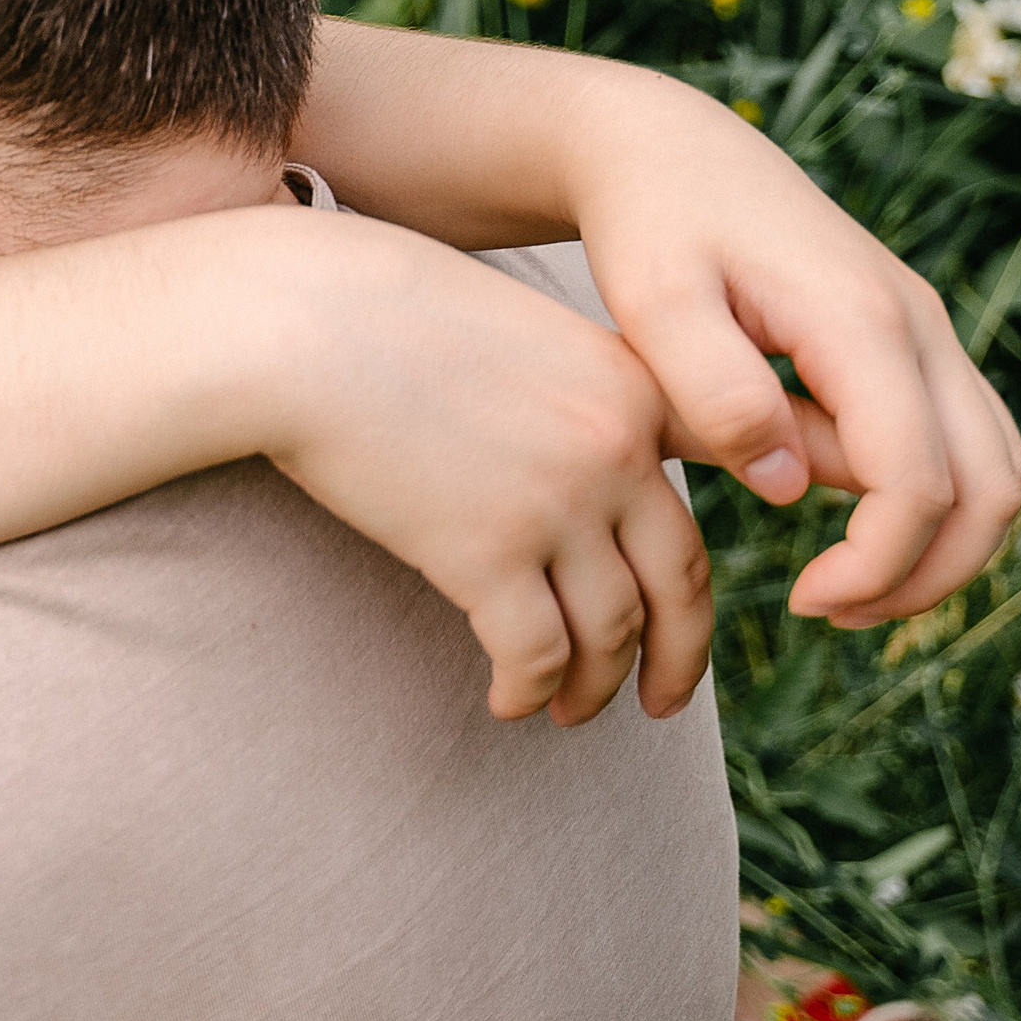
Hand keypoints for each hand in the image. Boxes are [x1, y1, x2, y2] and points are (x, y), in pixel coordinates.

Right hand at [258, 212, 711, 727]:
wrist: (298, 320)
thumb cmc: (381, 310)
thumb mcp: (515, 326)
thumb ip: (573, 390)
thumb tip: (592, 468)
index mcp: (631, 380)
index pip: (722, 477)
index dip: (720, 523)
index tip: (698, 587)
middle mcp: (615, 446)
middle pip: (681, 580)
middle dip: (677, 655)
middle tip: (660, 700)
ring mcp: (558, 503)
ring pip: (611, 633)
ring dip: (594, 687)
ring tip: (570, 710)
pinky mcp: (488, 554)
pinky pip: (537, 657)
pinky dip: (529, 693)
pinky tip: (507, 702)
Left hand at [555, 84, 1020, 625]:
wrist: (664, 146)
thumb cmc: (649, 222)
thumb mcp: (652, 302)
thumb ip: (716, 394)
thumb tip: (789, 488)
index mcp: (859, 320)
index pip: (918, 483)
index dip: (877, 566)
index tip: (800, 601)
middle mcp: (919, 323)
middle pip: (988, 492)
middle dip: (923, 576)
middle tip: (827, 612)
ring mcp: (926, 327)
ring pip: (997, 471)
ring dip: (943, 547)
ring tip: (844, 588)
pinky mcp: (913, 337)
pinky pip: (969, 441)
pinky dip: (939, 503)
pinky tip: (851, 528)